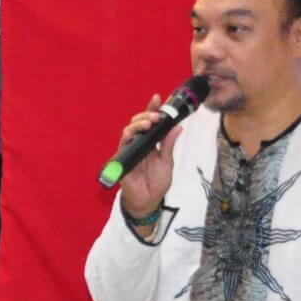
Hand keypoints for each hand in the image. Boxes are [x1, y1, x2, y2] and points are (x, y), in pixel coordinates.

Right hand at [116, 94, 185, 221]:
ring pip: (129, 130)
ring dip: (138, 124)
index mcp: (151, 143)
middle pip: (139, 123)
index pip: (151, 123)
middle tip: (157, 114)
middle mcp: (139, 144)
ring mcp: (130, 151)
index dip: (153, 110)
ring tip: (149, 123)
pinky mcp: (123, 159)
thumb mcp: (167, 163)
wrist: (148, 202)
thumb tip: (178, 128)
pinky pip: (122, 145)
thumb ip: (169, 145)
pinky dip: (128, 137)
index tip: (158, 98)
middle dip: (147, 115)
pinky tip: (134, 133)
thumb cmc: (156, 184)